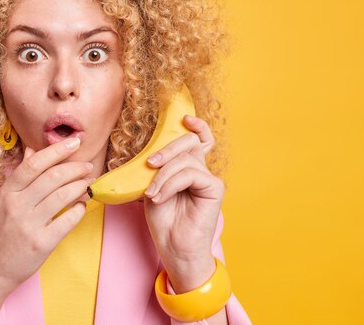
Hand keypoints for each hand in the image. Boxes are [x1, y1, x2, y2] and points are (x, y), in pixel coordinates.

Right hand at [0, 137, 94, 294]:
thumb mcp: (2, 200)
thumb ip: (19, 176)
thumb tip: (31, 150)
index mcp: (7, 191)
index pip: (34, 163)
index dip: (57, 150)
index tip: (74, 142)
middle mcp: (17, 205)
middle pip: (52, 177)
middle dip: (75, 168)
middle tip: (87, 166)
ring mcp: (29, 224)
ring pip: (62, 196)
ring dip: (80, 187)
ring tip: (87, 184)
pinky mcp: (41, 243)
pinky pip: (67, 220)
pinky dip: (79, 210)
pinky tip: (82, 206)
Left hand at [143, 115, 224, 290]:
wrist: (173, 247)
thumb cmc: (164, 219)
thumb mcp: (153, 187)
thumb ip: (158, 168)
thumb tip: (153, 153)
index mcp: (188, 168)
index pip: (198, 140)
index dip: (196, 126)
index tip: (184, 118)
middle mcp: (201, 170)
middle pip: (190, 143)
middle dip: (167, 149)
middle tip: (150, 164)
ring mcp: (209, 178)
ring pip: (186, 160)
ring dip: (163, 175)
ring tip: (153, 194)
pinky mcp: (215, 188)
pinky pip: (190, 174)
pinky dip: (171, 183)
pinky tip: (161, 197)